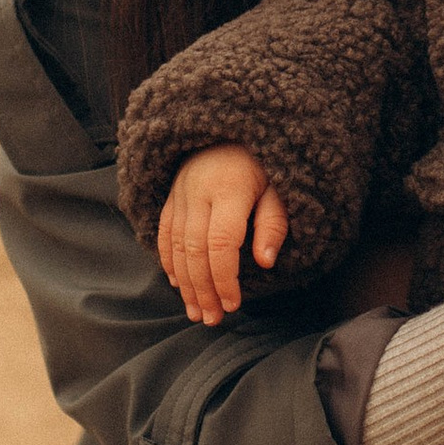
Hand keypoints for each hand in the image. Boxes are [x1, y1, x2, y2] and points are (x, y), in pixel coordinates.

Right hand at [155, 145, 287, 327]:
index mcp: (229, 189)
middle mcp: (198, 191)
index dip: (225, 278)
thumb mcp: (279, 187)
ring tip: (196, 311)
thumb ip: (273, 223)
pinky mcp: (171, 196)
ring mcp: (180, 193)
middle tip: (212, 318)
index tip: (234, 304)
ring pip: (175, 247)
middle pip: (194, 250)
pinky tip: (178, 284)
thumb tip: (265, 262)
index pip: (221, 243)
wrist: (230, 126)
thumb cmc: (261, 161)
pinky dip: (169, 261)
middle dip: (203, 289)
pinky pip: (164, 233)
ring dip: (185, 284)